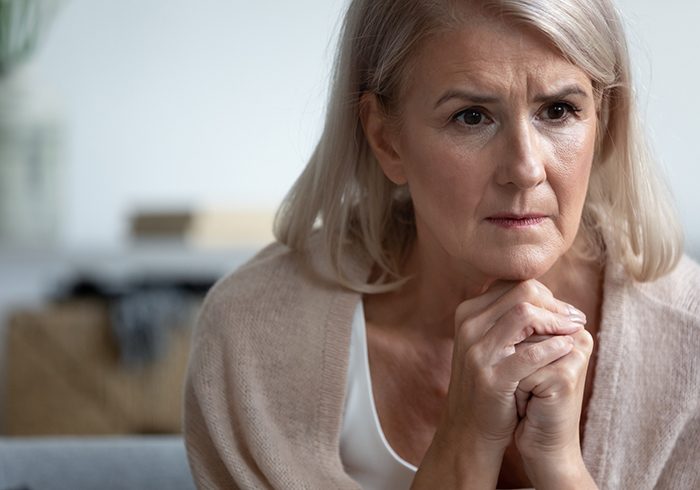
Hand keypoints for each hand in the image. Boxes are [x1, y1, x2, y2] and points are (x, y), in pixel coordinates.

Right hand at [413, 280, 584, 488]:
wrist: (468, 429)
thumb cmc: (489, 383)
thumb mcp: (489, 343)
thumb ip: (506, 317)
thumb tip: (542, 293)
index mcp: (468, 313)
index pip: (513, 284)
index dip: (545, 293)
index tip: (565, 310)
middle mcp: (469, 326)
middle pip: (521, 292)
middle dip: (555, 303)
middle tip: (576, 318)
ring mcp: (477, 351)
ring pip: (524, 314)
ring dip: (557, 321)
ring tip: (575, 330)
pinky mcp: (491, 377)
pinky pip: (529, 353)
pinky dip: (553, 347)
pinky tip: (567, 349)